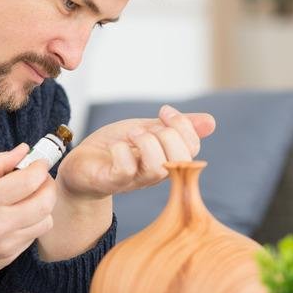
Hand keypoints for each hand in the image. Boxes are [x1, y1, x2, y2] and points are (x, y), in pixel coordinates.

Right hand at [0, 143, 55, 283]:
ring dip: (43, 206)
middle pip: (45, 203)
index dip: (40, 167)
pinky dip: (32, 223)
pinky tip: (17, 217)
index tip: (39, 162)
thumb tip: (23, 150)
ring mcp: (5, 245)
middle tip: (39, 179)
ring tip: (29, 199)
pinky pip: (33, 237)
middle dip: (48, 185)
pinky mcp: (8, 258)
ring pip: (45, 222)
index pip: (30, 181)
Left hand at [57, 105, 215, 199]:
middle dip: (170, 134)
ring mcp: (133, 179)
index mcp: (165, 159)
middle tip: (147, 127)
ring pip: (157, 168)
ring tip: (133, 134)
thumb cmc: (114, 149)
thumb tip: (211, 122)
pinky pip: (126, 170)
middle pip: (181, 160)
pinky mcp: (110, 181)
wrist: (81, 166)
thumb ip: (174, 127)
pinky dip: (123, 152)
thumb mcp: (147, 130)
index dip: (183, 126)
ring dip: (147, 142)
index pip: (191, 148)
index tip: (164, 111)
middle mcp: (153, 173)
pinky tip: (117, 145)